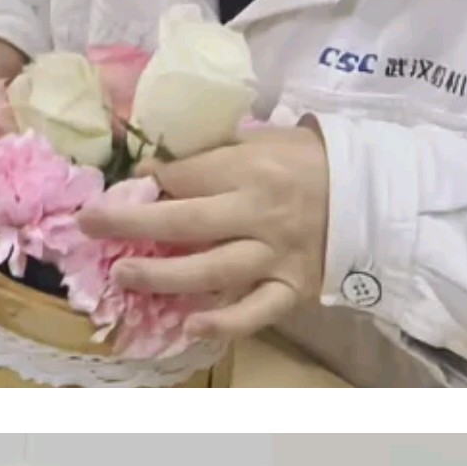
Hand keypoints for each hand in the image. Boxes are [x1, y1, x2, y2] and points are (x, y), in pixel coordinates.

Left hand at [83, 125, 329, 345]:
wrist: (375, 195)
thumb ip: (217, 152)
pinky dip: (224, 323)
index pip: (187, 178)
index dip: (149, 183)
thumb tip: (158, 168)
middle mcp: (260, 213)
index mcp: (253, 169)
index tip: (123, 188)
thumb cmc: (312, 162)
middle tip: (90, 225)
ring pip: (211, 271)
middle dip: (131, 225)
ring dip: (162, 277)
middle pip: (185, 223)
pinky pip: (255, 312)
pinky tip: (190, 326)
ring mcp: (276, 255)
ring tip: (123, 276)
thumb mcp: (268, 138)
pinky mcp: (292, 289)